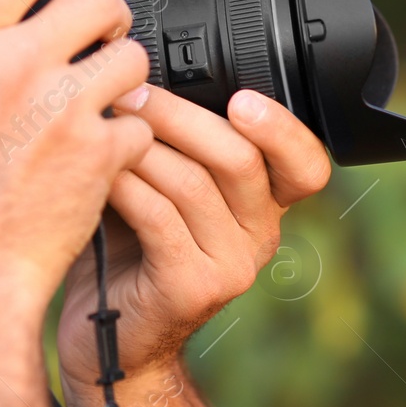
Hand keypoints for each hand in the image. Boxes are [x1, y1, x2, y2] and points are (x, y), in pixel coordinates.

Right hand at [0, 0, 153, 338]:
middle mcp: (14, 65)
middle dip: (107, 16)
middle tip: (99, 42)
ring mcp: (61, 109)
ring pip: (131, 57)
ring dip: (125, 77)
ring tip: (105, 101)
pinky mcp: (97, 154)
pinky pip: (139, 123)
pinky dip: (129, 140)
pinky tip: (104, 157)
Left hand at [57, 86, 330, 388]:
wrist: (105, 335)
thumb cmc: (126, 247)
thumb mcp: (159, 185)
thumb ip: (174, 141)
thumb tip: (146, 71)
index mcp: (265, 205)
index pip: (307, 164)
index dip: (283, 128)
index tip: (241, 97)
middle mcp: (261, 236)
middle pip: (240, 157)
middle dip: (179, 115)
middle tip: (130, 91)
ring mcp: (232, 267)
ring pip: (193, 182)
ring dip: (142, 144)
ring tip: (104, 121)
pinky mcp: (194, 288)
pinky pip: (160, 217)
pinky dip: (125, 184)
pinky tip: (98, 169)